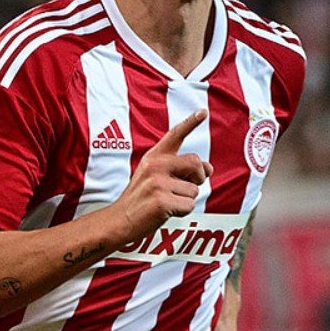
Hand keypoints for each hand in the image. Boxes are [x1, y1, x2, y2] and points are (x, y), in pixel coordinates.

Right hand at [114, 110, 212, 237]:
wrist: (120, 219)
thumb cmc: (142, 198)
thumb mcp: (156, 176)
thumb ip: (181, 169)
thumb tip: (209, 168)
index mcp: (154, 157)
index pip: (175, 135)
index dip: (191, 122)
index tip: (203, 111)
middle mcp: (155, 165)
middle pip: (195, 162)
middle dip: (199, 176)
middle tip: (189, 186)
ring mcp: (157, 182)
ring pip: (194, 189)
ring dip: (186, 199)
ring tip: (166, 202)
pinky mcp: (161, 201)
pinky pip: (189, 206)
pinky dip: (182, 212)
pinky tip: (166, 212)